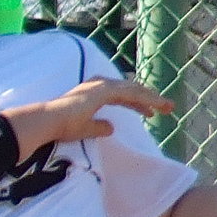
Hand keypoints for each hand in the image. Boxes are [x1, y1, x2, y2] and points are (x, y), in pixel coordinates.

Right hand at [1, 77, 175, 161]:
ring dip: (152, 98)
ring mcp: (101, 87)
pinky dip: (144, 99)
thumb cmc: (61, 126)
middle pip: (131, 91)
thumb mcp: (85, 129)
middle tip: (167, 107)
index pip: (122, 96)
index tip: (150, 113)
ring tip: (167, 107)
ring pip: (134, 90)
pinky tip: (155, 106)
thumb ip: (99, 127)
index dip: (137, 104)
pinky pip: (130, 93)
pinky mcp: (103, 91)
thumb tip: (112, 128)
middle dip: (150, 99)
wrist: (48, 121)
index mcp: (94, 93)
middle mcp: (99, 86)